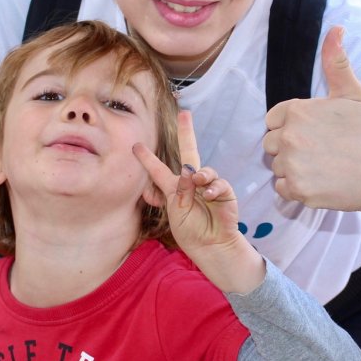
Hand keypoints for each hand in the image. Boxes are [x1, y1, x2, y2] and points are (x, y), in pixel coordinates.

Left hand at [133, 111, 240, 253]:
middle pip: (190, 152)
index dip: (147, 159)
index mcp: (174, 187)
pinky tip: (207, 195)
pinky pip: (218, 184)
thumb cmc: (190, 230)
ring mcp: (209, 186)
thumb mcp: (175, 210)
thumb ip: (177, 190)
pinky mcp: (224, 193)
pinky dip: (212, 188)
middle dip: (187, 132)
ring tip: (197, 182)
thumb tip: (187, 171)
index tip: (135, 146)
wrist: (210, 246)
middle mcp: (191, 182)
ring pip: (204, 170)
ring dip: (199, 175)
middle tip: (185, 113)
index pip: (158, 170)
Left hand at [263, 26, 360, 212]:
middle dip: (290, 147)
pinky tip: (319, 182)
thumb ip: (335, 61)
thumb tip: (335, 28)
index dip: (291, 126)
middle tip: (321, 150)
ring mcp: (292, 165)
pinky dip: (296, 188)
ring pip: (276, 166)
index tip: (315, 132)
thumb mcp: (352, 93)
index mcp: (296, 111)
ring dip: (293, 168)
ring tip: (322, 166)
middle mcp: (289, 137)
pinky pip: (281, 189)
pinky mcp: (297, 190)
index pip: (273, 119)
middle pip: (271, 144)